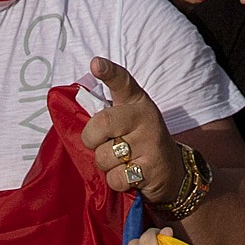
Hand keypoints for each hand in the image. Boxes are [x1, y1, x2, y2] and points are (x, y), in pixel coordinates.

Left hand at [81, 60, 184, 201]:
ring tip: (120, 161)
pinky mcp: (151, 168)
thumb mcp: (127, 120)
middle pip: (102, 123)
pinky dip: (115, 180)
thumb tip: (73, 109)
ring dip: (105, 164)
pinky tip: (129, 174)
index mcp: (135, 101)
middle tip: (98, 143)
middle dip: (91, 138)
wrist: (171, 170)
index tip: (96, 64)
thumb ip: (106, 113)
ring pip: (105, 156)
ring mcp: (150, 142)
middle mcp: (145, 117)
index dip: (108, 72)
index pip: (122, 81)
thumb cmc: (138, 141)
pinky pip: (115, 177)